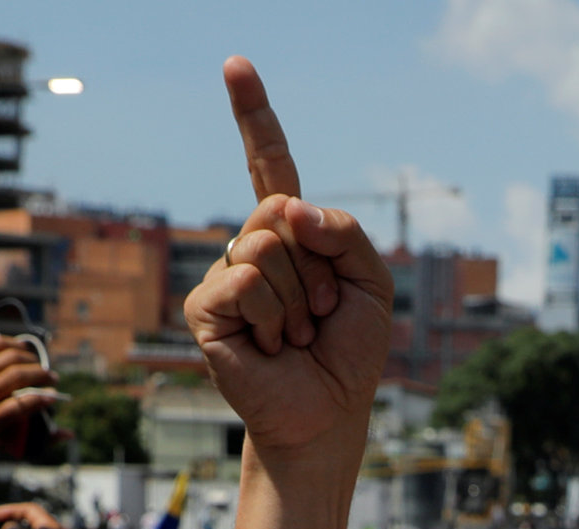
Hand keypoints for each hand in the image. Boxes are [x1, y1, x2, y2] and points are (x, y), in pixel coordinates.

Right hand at [183, 58, 390, 461]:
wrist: (329, 413)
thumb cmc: (349, 351)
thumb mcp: (371, 282)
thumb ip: (344, 232)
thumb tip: (289, 208)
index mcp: (290, 234)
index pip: (269, 164)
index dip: (253, 116)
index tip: (236, 66)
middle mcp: (251, 247)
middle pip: (280, 209)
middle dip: (318, 264)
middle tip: (321, 313)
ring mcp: (225, 276)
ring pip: (266, 246)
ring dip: (302, 298)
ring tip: (300, 335)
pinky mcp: (207, 309)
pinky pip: (248, 282)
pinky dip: (278, 317)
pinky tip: (276, 348)